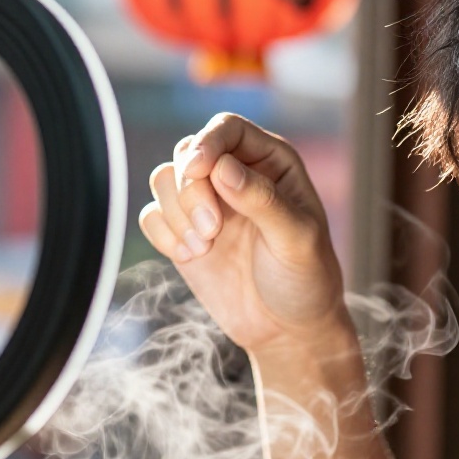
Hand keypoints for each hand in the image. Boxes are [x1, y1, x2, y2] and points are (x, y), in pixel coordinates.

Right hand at [139, 113, 348, 356]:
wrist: (287, 329)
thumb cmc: (306, 278)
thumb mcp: (297, 239)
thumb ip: (263, 200)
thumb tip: (222, 168)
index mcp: (271, 162)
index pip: (227, 129)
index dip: (207, 142)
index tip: (197, 170)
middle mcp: (234, 174)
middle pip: (188, 152)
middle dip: (191, 190)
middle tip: (211, 231)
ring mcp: (206, 203)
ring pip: (164, 179)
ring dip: (176, 213)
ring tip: (203, 247)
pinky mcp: (183, 232)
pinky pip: (152, 215)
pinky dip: (163, 234)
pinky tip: (191, 257)